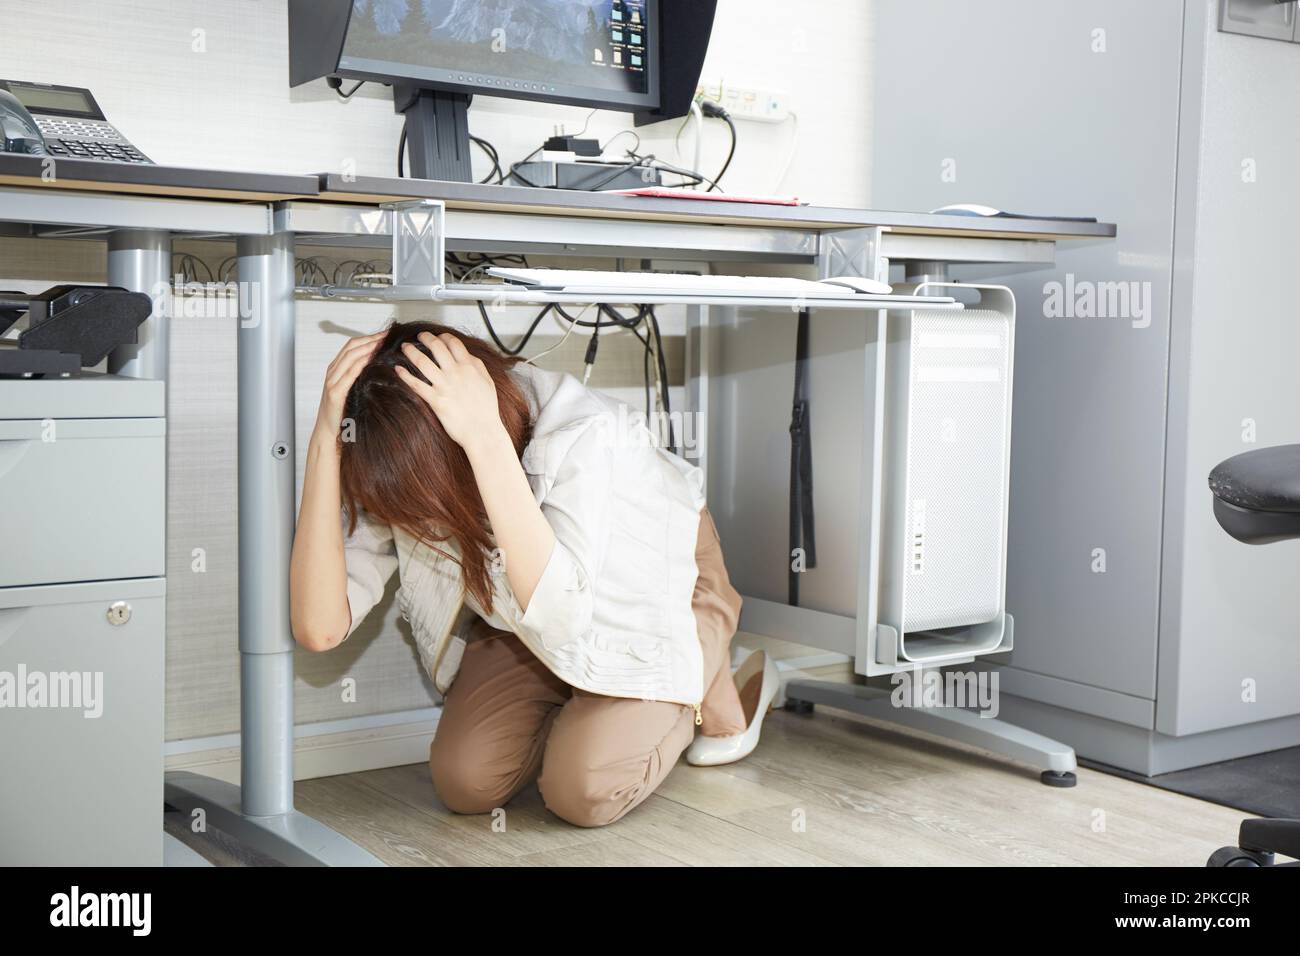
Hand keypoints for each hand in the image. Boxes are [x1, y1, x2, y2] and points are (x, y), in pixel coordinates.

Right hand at [313, 331, 384, 444]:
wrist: (328, 431)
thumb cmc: (343, 412)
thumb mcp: (353, 390)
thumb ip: (361, 377)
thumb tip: (380, 367)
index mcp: (336, 369)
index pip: (352, 346)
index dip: (368, 338)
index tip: (385, 334)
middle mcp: (332, 372)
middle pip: (351, 347)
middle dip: (370, 339)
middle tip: (387, 335)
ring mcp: (332, 381)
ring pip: (350, 357)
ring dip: (367, 347)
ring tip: (383, 342)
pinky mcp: (335, 392)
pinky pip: (349, 373)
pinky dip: (360, 363)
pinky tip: (371, 358)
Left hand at [395, 331, 504, 452]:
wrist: (483, 431)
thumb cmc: (486, 410)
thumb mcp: (488, 382)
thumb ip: (477, 366)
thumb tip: (467, 355)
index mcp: (469, 367)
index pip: (454, 343)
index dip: (444, 336)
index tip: (439, 336)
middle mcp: (455, 373)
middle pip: (436, 347)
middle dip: (425, 338)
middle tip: (419, 336)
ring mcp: (444, 386)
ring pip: (422, 362)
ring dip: (411, 351)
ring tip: (405, 347)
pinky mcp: (435, 400)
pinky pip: (416, 384)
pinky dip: (405, 375)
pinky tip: (398, 370)